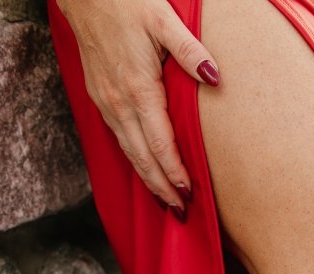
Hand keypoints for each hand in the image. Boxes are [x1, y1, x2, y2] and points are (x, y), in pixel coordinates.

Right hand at [56, 0, 220, 212]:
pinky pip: (119, 139)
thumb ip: (190, 50)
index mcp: (139, 89)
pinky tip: (145, 169)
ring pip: (129, 153)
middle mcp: (119, 103)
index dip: (175, 172)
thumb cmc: (126, 1)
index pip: (161, 144)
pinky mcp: (99, 98)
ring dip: (148, 180)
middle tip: (181, 212)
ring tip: (166, 201)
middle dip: (162, 188)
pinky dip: (134, 160)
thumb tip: (215, 76)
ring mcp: (106, 102)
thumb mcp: (163, 18)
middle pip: (143, 158)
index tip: (189, 194)